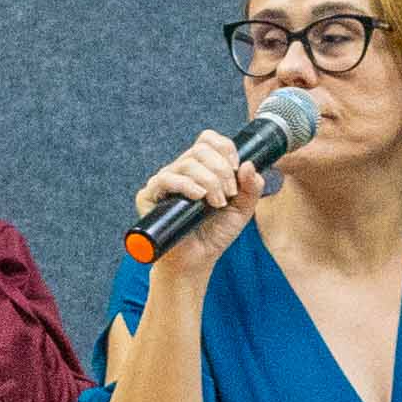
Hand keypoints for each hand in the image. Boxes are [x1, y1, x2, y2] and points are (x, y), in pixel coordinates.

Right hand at [126, 129, 264, 276]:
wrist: (196, 261)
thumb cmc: (215, 234)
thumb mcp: (242, 210)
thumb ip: (252, 188)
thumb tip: (249, 164)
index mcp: (201, 168)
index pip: (208, 140)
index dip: (225, 148)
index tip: (237, 169)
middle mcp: (181, 170)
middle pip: (200, 149)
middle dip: (221, 170)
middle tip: (229, 194)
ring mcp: (164, 181)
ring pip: (186, 163)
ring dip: (209, 181)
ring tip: (217, 203)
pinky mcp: (149, 196)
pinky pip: (166, 179)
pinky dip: (186, 185)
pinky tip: (198, 197)